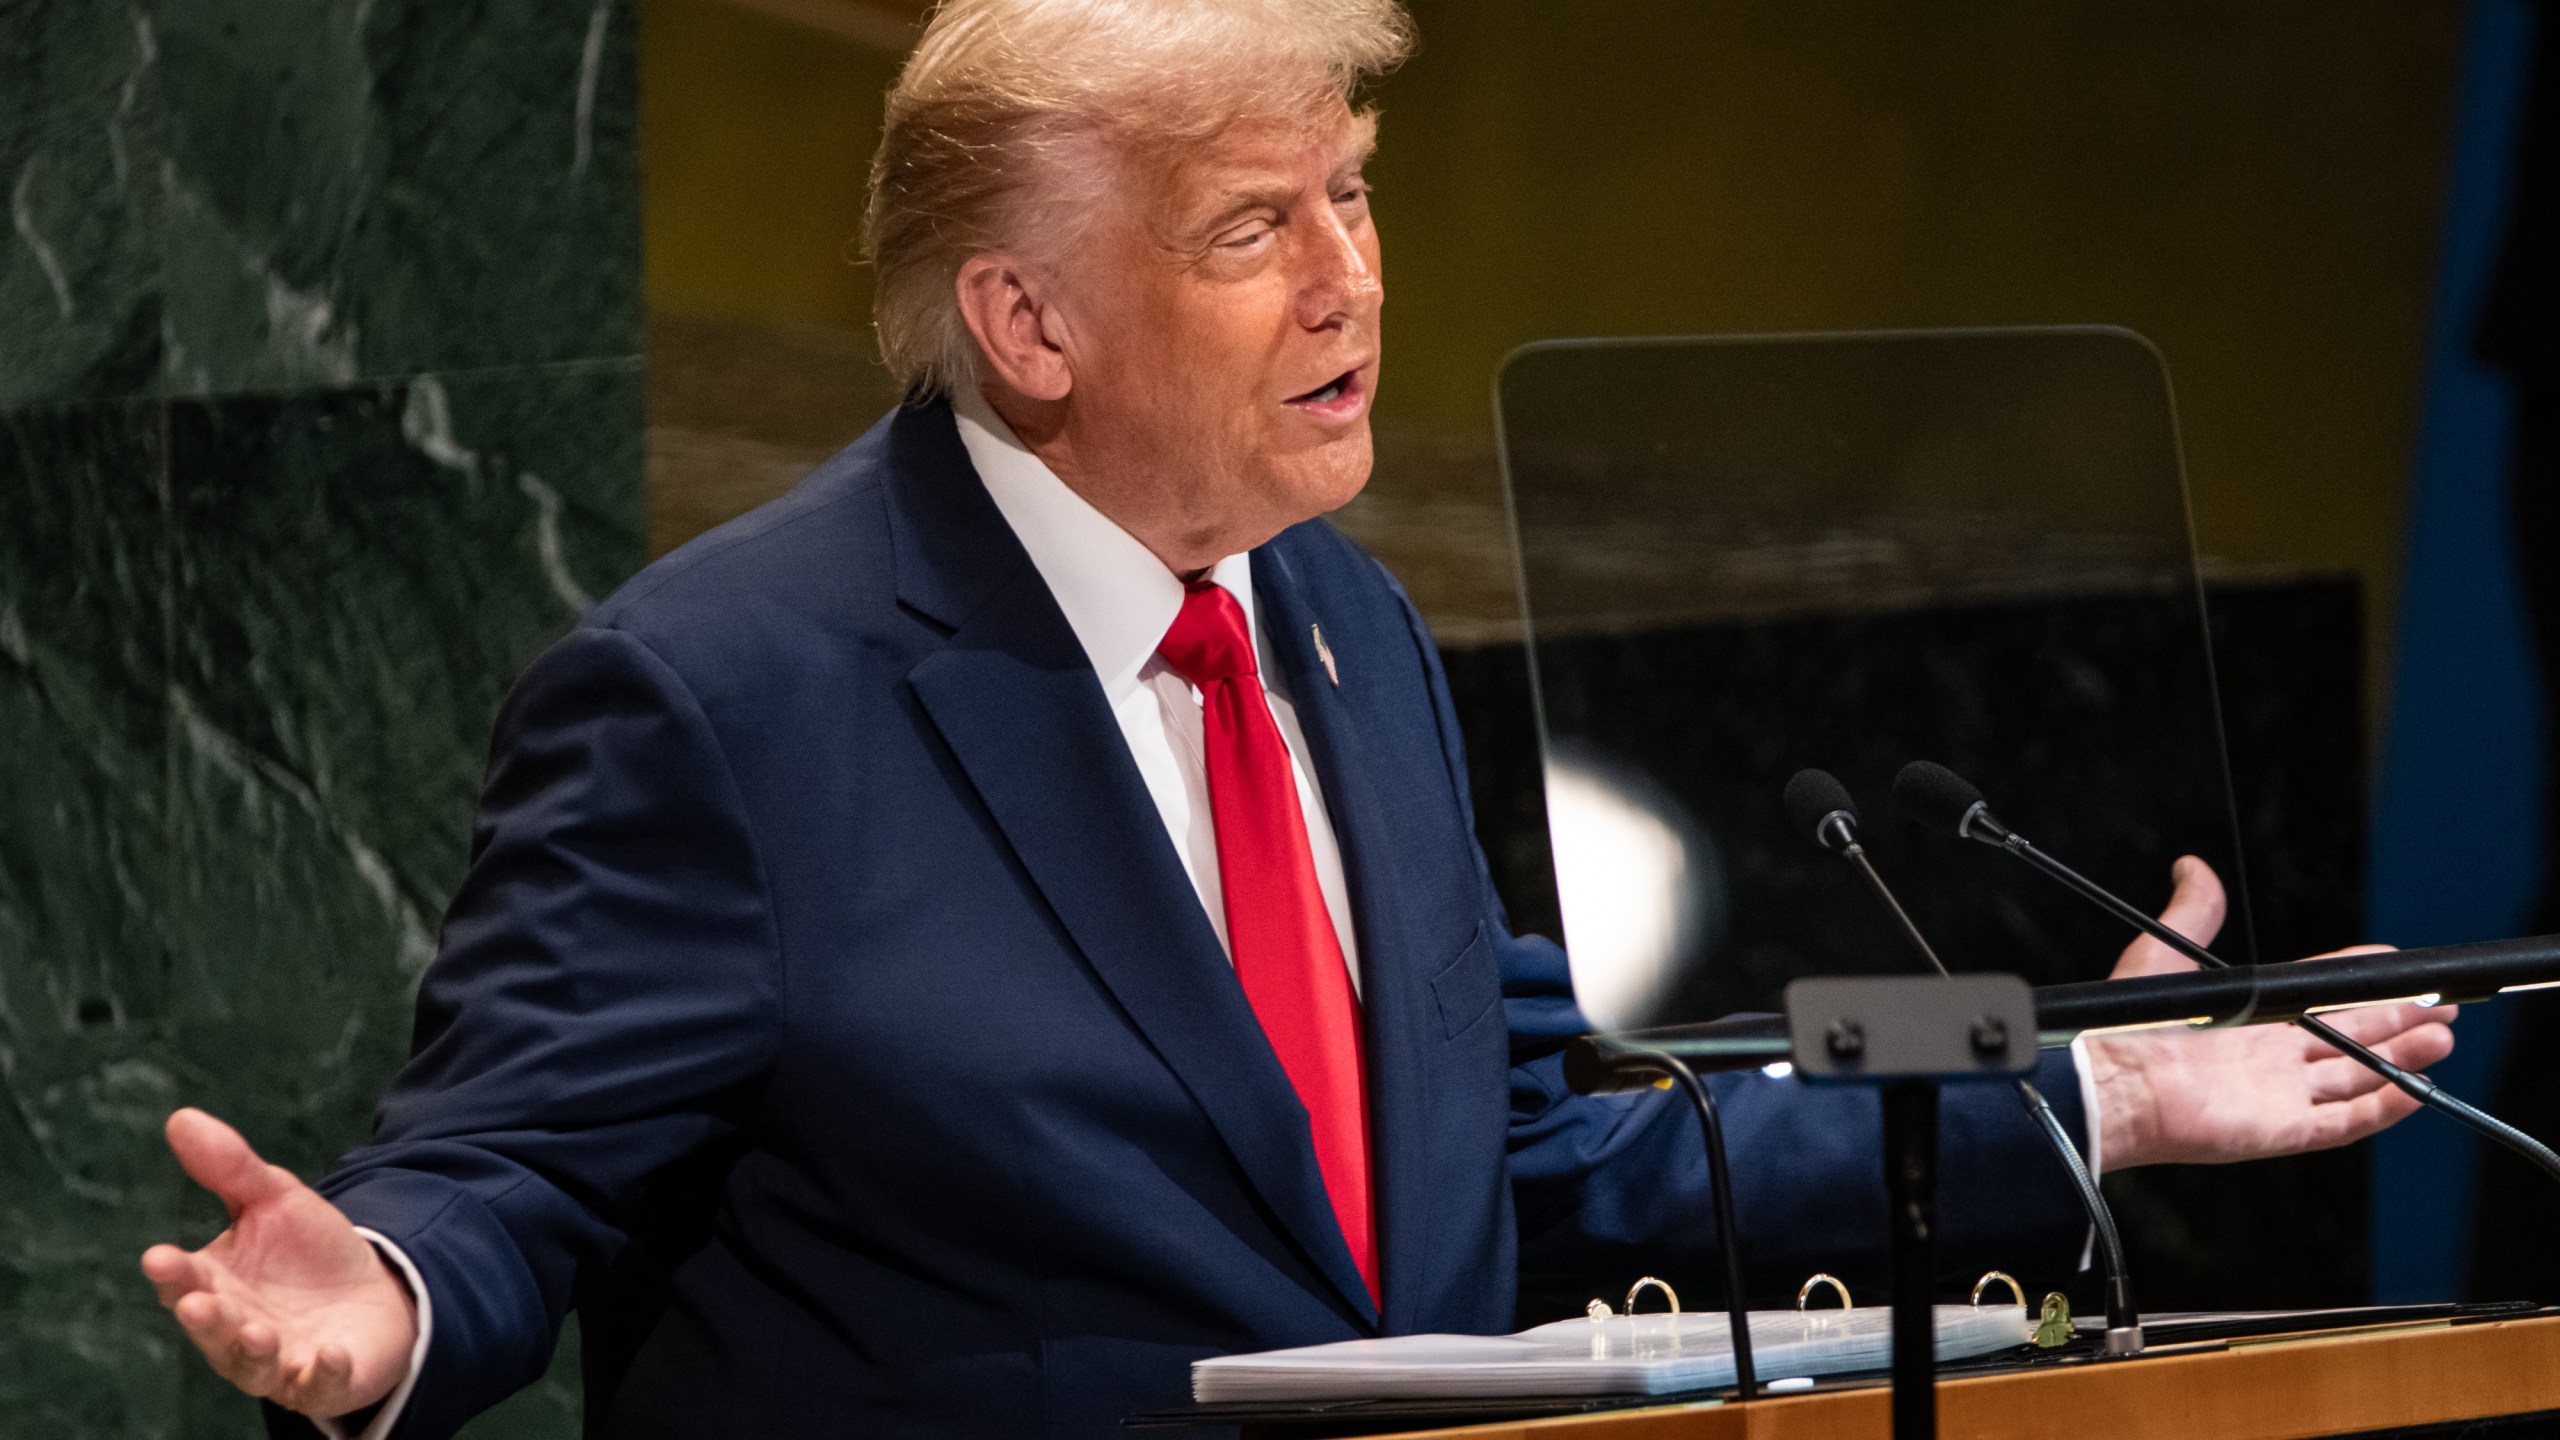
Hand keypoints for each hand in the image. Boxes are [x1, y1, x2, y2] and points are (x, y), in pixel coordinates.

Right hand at [140, 1109, 417, 1420]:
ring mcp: (277, 1361)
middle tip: (197, 1301)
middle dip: (204, 1317)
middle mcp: (236, 1330)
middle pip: (213, 1328)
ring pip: (253, 1364)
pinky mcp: (321, 1381)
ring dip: (252, 1350)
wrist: (374, 1293)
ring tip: (257, 1331)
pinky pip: (317, 1384)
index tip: (159, 1257)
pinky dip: (320, 1372)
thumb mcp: (276, 1199)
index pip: (184, 1281)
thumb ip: (230, 1167)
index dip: (172, 1273)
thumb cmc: (308, 1251)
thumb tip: (179, 1117)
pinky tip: (327, 1354)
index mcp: (217, 1285)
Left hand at [2080, 857, 2457, 1168]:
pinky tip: (2416, 1086)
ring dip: (2402, 1058)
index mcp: (2248, 1018)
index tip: (2394, 963)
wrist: (2110, 1080)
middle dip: (2396, 1019)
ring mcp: (2279, 1096)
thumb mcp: (2164, 953)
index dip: (2356, 979)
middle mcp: (2269, 1057)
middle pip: (2350, 1036)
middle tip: (2440, 1005)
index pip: (2318, 995)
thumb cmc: (2126, 1023)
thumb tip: (2192, 866)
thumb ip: (2192, 911)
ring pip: (2357, 1077)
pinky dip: (2384, 1106)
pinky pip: (2345, 1122)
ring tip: (2440, 1036)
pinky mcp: (2282, 1130)